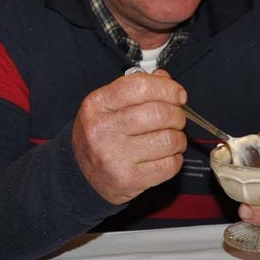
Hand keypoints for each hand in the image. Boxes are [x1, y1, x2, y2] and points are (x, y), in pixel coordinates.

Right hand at [72, 69, 187, 204]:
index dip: (167, 88)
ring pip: (169, 140)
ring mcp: (115, 157)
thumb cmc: (100, 135)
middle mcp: (103, 130)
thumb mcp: (107, 104)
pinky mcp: (128, 179)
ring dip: (178, 138)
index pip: (141, 87)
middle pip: (159, 113)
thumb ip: (136, 88)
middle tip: (176, 118)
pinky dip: (175, 159)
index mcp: (97, 105)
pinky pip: (169, 165)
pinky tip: (166, 156)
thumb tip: (166, 80)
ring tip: (171, 138)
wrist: (81, 173)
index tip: (178, 94)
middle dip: (177, 114)